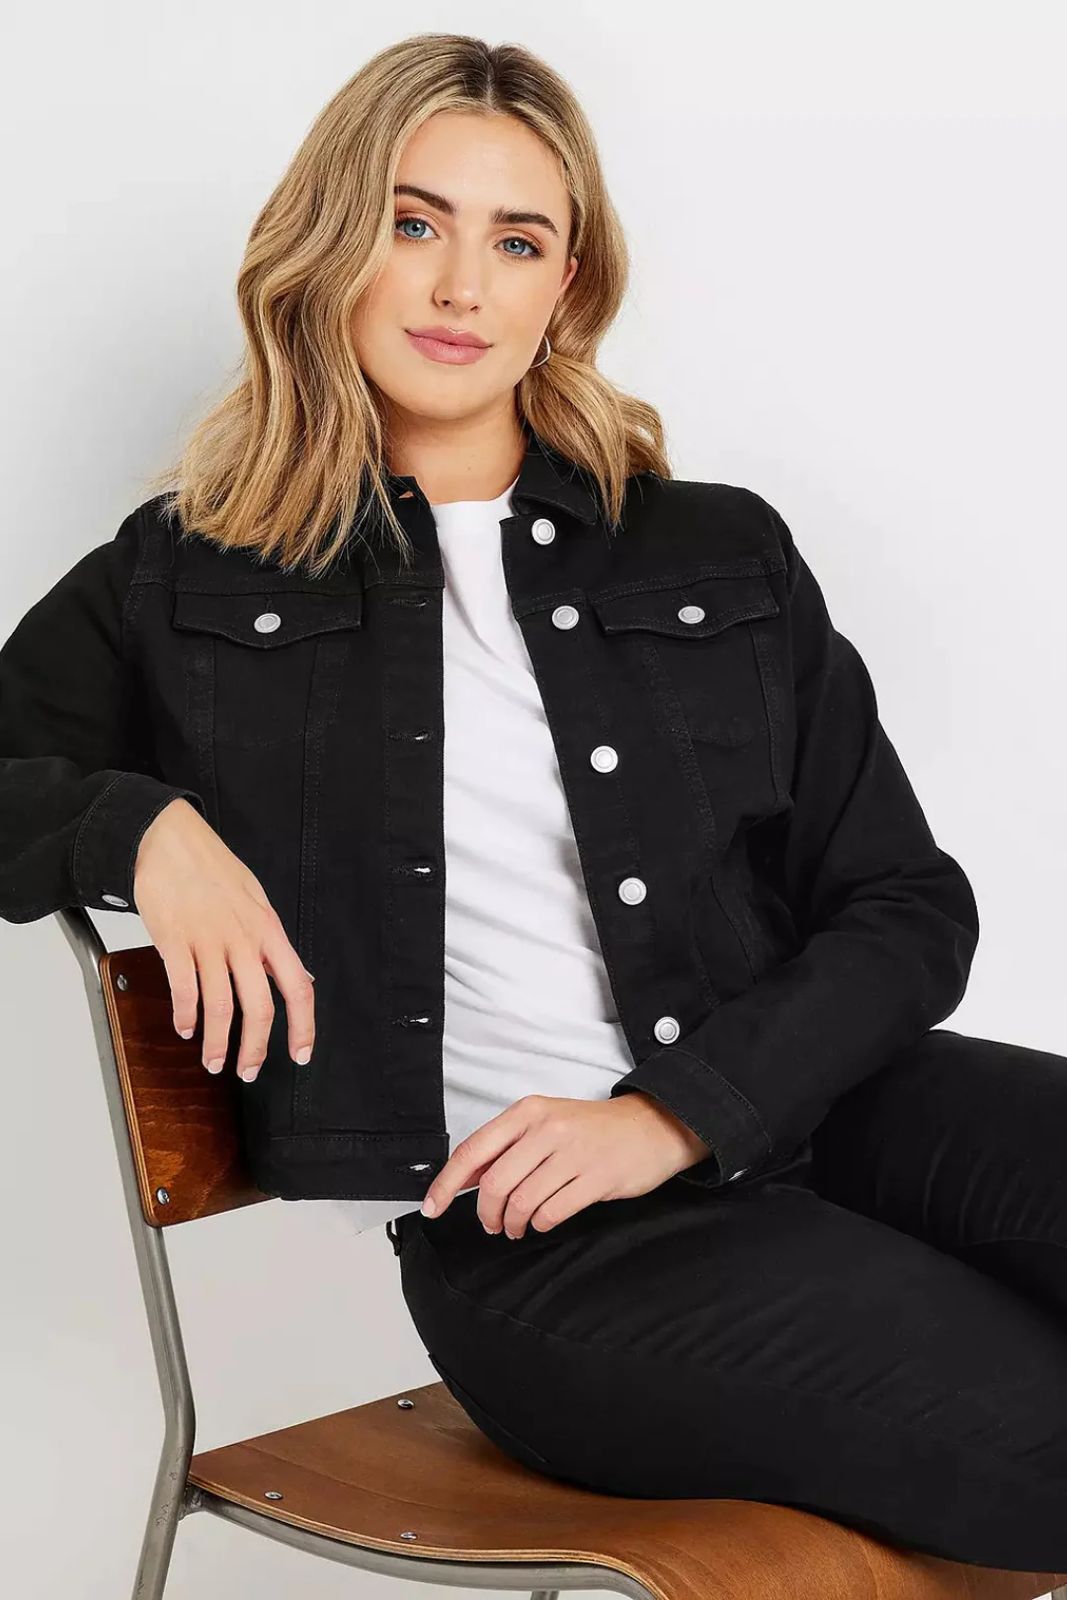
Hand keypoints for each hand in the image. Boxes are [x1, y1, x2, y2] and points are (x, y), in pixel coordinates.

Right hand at [133, 797, 315, 1081]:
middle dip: (255, 1048)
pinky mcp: (175, 941)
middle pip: (259, 1006)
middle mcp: (243, 939)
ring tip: (214, 1061)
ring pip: (221, 1005)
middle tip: (247, 1071)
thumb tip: (298, 975)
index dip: (303, 1026)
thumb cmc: (211, 868)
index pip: (298, 987)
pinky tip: (185, 1027)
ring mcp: (209, 940)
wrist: (169, 839)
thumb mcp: (256, 900)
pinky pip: (184, 989)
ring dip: (218, 1042)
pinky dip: (186, 1015)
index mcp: (268, 930)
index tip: (301, 1054)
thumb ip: (273, 943)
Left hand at [420, 1091, 712, 1237]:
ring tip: (517, 1226)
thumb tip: (463, 1179)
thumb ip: (506, 1147)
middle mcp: (547, 1128)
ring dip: (512, 1223)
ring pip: (521, 1201)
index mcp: (528, 1111)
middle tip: (491, 1225)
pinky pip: (552, 1212)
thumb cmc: (593, 1128)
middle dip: (485, 1213)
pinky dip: (540, 1224)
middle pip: (494, 1183)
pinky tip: (543, 1221)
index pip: (473, 1150)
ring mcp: (573, 1153)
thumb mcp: (546, 1122)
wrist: (653, 1126)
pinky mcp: (597, 1178)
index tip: (433, 1207)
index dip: (447, 1184)